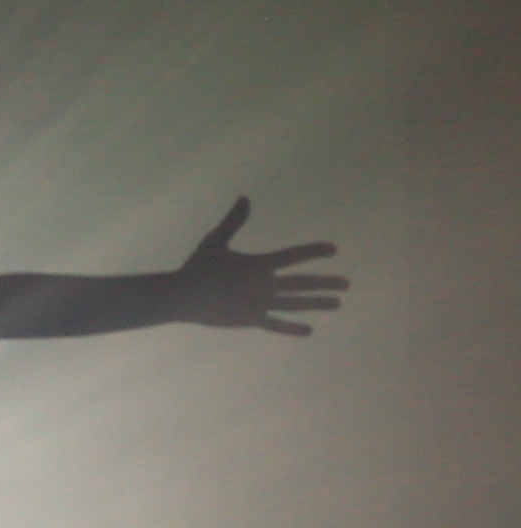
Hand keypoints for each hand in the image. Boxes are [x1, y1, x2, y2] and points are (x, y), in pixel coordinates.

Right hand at [176, 197, 346, 336]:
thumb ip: (234, 221)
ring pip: (294, 304)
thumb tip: (245, 198)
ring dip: (316, 303)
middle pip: (301, 283)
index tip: (333, 249)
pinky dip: (292, 328)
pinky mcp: (250, 320)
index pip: (292, 256)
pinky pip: (276, 325)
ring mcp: (259, 305)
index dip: (314, 251)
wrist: (181, 297)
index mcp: (257, 264)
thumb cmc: (197, 267)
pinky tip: (308, 330)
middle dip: (325, 283)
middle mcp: (263, 285)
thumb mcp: (215, 241)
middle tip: (346, 285)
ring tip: (337, 304)